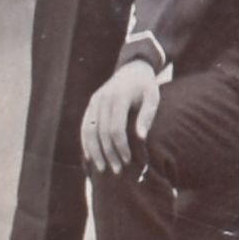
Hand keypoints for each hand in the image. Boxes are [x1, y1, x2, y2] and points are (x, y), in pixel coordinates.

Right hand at [77, 58, 164, 176]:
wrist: (132, 69)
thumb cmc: (146, 86)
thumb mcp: (153, 97)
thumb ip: (147, 115)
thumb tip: (141, 138)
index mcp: (118, 98)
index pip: (116, 128)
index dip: (120, 146)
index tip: (127, 160)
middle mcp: (102, 99)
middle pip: (101, 133)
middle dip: (108, 153)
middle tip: (117, 170)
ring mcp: (94, 102)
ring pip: (89, 131)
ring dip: (94, 152)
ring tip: (101, 168)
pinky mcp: (91, 105)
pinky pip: (85, 126)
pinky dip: (86, 142)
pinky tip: (89, 157)